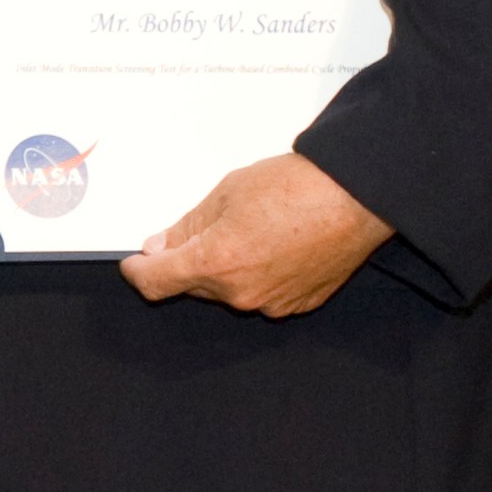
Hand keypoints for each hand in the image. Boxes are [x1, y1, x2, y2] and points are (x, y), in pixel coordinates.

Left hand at [120, 152, 392, 317]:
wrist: (356, 197)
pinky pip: (261, 294)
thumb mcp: (225, 193)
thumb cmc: (294, 186)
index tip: (135, 262)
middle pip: (192, 285)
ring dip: (225, 268)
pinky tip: (273, 244)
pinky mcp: (298, 305)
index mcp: (215, 262)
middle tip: (205, 228)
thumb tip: (158, 247)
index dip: (139, 272)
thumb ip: (187, 227)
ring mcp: (272, 303)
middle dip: (188, 261)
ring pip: (228, 291)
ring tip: (250, 229)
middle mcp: (240, 293)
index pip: (156, 283)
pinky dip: (256, 275)